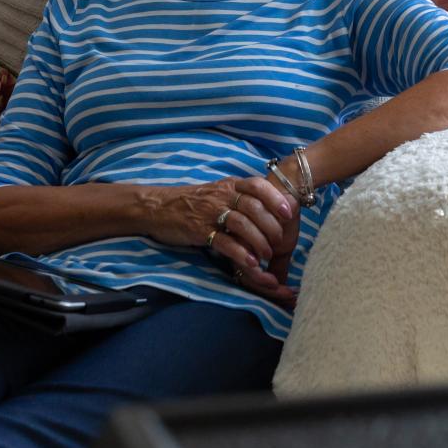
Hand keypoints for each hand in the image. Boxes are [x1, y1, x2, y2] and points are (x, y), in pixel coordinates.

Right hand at [149, 176, 300, 305]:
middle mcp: (221, 196)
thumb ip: (240, 196)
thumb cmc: (192, 202)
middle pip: (254, 206)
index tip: (290, 212)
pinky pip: (224, 241)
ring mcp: (210, 213)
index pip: (257, 185)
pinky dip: (240, 252)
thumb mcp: (218, 192)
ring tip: (268, 255)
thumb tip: (270, 205)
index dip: (276, 197)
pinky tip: (251, 263)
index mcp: (229, 185)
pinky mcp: (200, 230)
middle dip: (272, 224)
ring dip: (259, 240)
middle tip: (282, 241)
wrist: (158, 207)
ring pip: (242, 224)